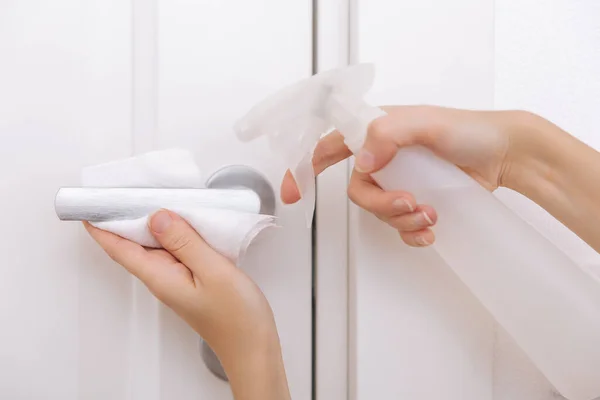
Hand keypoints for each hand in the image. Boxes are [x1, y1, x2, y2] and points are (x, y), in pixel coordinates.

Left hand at [84, 210, 289, 399]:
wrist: (253, 346)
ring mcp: (177, 279)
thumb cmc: (236, 317)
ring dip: (152, 223)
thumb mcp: (213, 272)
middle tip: (124, 190)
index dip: (101, 227)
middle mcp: (163, 278)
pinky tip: (184, 222)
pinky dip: (174, 233)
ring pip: (156, 246)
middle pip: (134, 245)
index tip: (90, 205)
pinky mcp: (192, 278)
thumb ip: (185, 243)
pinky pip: (175, 250)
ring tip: (154, 198)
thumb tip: (157, 217)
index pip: (120, 249)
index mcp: (161, 277)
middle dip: (124, 219)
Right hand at [282, 105, 527, 245]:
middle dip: (381, 205)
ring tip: (430, 215)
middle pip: (359, 191)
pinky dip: (412, 233)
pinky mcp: (416, 201)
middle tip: (410, 204)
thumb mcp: (427, 123)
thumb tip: (364, 160)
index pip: (330, 147)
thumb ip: (389, 133)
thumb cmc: (469, 130)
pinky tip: (430, 231)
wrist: (505, 155)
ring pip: (380, 212)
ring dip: (402, 220)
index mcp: (377, 133)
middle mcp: (383, 157)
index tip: (293, 192)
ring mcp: (399, 181)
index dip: (305, 168)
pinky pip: (399, 227)